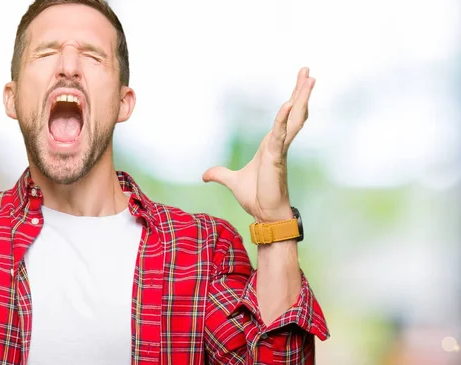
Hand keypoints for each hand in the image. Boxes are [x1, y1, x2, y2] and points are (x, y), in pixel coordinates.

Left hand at [203, 67, 314, 221]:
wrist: (264, 215)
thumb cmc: (256, 198)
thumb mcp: (232, 182)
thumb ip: (219, 175)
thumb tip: (205, 175)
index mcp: (271, 145)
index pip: (285, 118)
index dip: (293, 100)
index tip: (300, 84)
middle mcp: (278, 143)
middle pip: (294, 112)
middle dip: (301, 92)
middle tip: (308, 72)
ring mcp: (279, 149)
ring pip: (293, 119)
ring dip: (300, 98)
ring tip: (309, 79)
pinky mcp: (276, 158)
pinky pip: (280, 134)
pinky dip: (282, 119)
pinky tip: (287, 104)